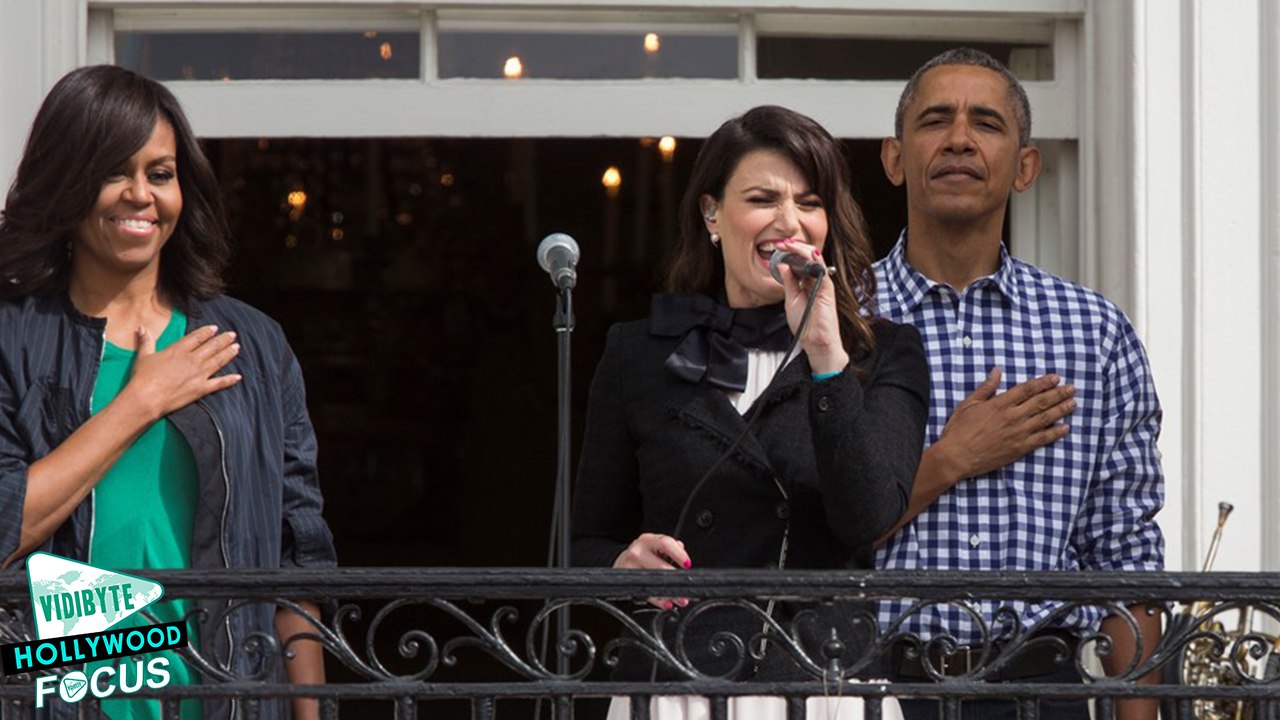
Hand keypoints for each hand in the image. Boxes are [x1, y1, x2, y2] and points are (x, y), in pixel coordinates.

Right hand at [123, 324, 242, 419]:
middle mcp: (192, 360)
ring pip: (218, 361)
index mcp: (178, 350)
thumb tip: (141, 327)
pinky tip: (239, 376)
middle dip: (223, 340)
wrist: (147, 398)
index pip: (196, 338)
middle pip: (212, 347)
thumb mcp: (143, 356)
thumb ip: (146, 341)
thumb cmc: (142, 378)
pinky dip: (230, 380)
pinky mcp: (202, 389)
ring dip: (229, 353)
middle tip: (233, 334)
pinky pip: (219, 383)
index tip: (215, 328)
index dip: (207, 332)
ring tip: (237, 347)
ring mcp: (199, 374)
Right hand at [614, 533, 691, 609]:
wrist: (623, 561)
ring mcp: (630, 568)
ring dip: (669, 594)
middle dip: (676, 580)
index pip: (665, 544)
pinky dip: (658, 600)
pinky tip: (666, 603)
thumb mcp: (657, 545)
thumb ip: (673, 548)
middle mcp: (637, 552)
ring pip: (653, 583)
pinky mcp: (628, 582)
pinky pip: (645, 594)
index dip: (679, 554)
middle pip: (660, 567)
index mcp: (648, 540)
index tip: (688, 565)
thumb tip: (684, 558)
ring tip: (680, 599)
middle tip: (687, 588)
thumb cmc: (645, 554)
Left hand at [776, 240, 847, 373]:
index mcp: (807, 283)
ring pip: (816, 260)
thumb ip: (789, 282)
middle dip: (795, 248)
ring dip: (802, 250)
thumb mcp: (791, 299)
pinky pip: (822, 271)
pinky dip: (815, 260)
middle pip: (808, 258)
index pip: (800, 262)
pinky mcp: (828, 289)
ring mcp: (823, 284)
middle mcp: (816, 281)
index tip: (778, 248)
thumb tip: (783, 266)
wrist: (816, 342)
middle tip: (781, 244)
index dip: (790, 253)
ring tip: (790, 245)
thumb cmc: (805, 324)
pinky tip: (807, 254)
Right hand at [936, 367, 1075, 479]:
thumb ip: (986, 387)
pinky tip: (1066, 427)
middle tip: (1072, 388)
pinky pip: (1042, 439)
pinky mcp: (1019, 448)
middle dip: (1058, 394)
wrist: (956, 457)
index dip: (1043, 382)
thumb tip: (997, 371)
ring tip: (1073, 403)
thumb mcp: (968, 404)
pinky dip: (1055, 433)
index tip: (1056, 378)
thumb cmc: (958, 430)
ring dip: (1061, 410)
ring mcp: (1018, 433)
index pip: (1027, 389)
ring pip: (1045, 418)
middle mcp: (1012, 417)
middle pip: (1041, 402)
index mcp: (999, 404)